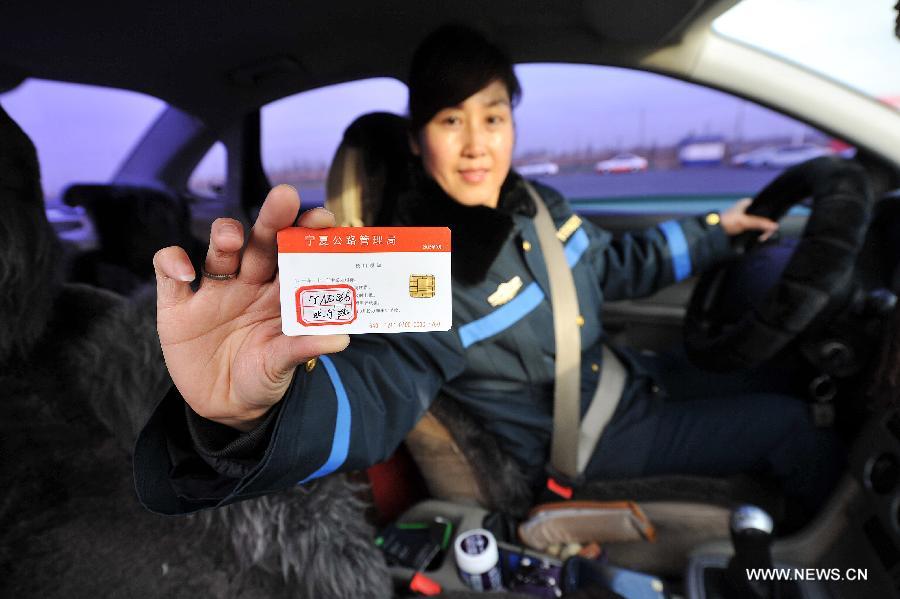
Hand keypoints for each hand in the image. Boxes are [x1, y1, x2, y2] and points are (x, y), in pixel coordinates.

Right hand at [152, 185, 349, 431]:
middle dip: (272, 218)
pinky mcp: (177, 306)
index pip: (296, 252)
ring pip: (219, 251)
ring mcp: (213, 291)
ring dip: (224, 236)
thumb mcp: (282, 366)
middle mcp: (249, 282)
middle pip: (261, 241)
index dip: (308, 232)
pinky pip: (169, 274)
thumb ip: (304, 348)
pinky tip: (183, 271)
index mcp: (280, 291)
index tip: (324, 218)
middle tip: (284, 197)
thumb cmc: (262, 376)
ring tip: (231, 239)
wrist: (224, 406)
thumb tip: (342, 338)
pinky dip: (172, 263)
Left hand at [720, 198, 778, 241]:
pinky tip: (757, 237)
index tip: (771, 226)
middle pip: (762, 217)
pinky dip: (756, 233)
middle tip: (764, 236)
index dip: (769, 216)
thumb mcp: (744, 221)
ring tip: (761, 237)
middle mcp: (746, 209)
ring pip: (758, 224)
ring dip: (761, 231)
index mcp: (747, 203)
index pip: (764, 207)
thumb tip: (774, 226)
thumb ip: (759, 223)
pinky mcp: (742, 225)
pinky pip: (753, 228)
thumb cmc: (726, 222)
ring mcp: (744, 217)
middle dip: (765, 226)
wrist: (714, 232)